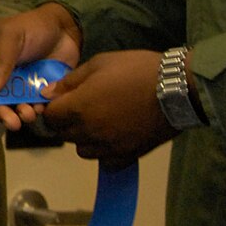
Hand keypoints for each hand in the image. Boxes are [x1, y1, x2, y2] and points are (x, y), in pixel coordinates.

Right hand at [0, 2, 82, 128]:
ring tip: (27, 115)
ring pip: (11, 105)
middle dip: (0, 113)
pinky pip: (32, 105)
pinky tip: (39, 109)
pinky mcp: (35, 90)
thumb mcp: (10, 36)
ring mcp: (16, 84)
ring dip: (17, 115)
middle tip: (11, 122)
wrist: (65, 29)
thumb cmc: (31, 26)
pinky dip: (34, 111)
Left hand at [42, 51, 175, 164]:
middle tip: (82, 107)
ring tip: (99, 121)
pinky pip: (105, 161)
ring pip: (83, 150)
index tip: (62, 101)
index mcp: (78, 108)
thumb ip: (70, 81)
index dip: (53, 109)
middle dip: (66, 122)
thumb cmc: (137, 70)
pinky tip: (114, 136)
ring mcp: (108, 147)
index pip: (50, 117)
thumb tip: (48, 93)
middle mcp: (89, 132)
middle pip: (64, 135)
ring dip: (84, 138)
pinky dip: (105, 152)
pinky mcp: (127, 156)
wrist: (177, 89)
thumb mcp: (99, 64)